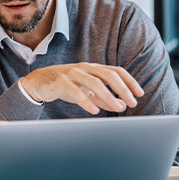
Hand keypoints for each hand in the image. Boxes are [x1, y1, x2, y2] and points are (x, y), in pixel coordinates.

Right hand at [20, 63, 143, 114]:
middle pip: (108, 75)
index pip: (116, 71)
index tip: (139, 93)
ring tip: (118, 107)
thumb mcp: (85, 91)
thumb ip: (102, 98)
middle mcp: (84, 68)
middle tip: (132, 102)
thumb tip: (121, 105)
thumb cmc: (65, 86)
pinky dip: (86, 101)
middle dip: (122, 89)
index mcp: (92, 68)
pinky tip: (94, 111)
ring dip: (108, 96)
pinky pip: (76, 91)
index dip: (129, 81)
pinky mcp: (60, 81)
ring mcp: (72, 73)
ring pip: (94, 82)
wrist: (39, 82)